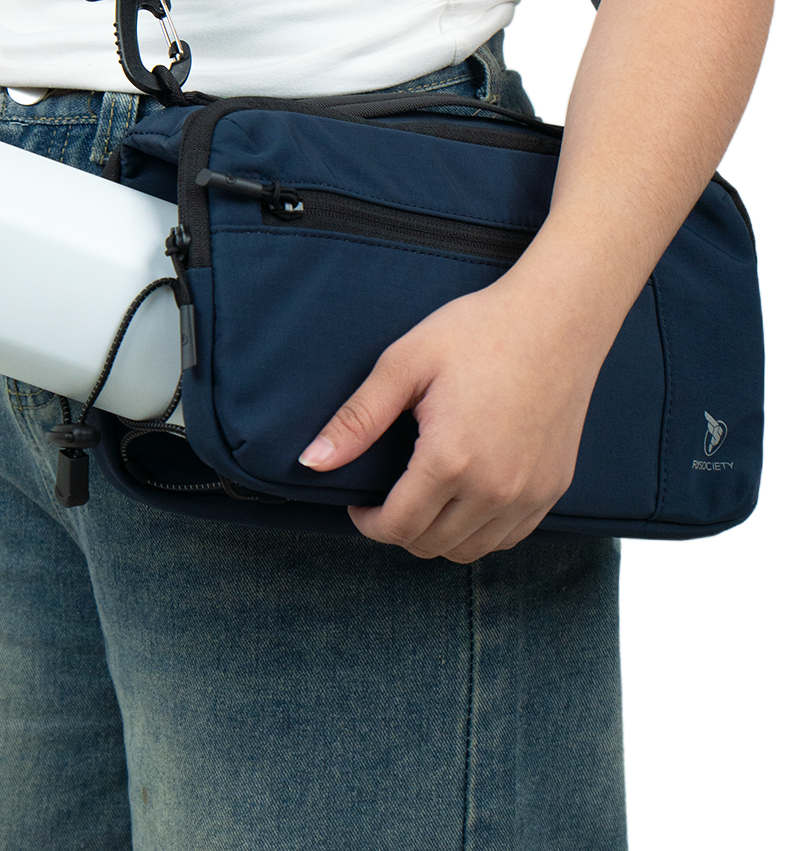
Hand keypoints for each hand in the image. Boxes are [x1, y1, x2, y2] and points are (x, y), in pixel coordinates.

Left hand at [298, 278, 605, 561]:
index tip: (358, 501)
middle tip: (385, 497)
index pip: (397, 527)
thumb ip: (357, 420)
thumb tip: (311, 461)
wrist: (558, 317)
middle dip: (396, 529)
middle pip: (429, 545)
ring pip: (468, 551)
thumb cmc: (478, 332)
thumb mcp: (404, 365)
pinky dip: (477, 531)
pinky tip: (461, 498)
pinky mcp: (553, 488)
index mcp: (451, 460)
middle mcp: (495, 489)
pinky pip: (507, 538)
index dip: (367, 522)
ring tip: (421, 498)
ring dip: (435, 536)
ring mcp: (530, 494)